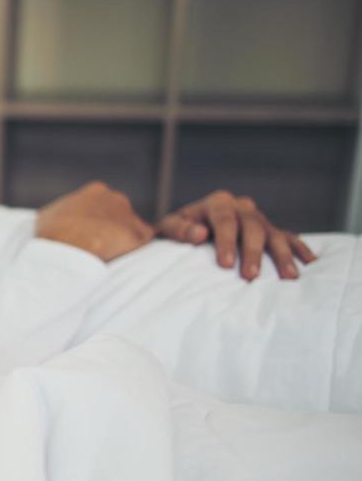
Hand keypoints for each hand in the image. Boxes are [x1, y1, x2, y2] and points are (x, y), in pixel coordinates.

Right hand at [35, 181, 154, 262]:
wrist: (65, 249)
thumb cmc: (51, 234)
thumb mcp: (50, 216)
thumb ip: (64, 215)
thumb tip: (61, 223)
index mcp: (95, 191)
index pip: (104, 206)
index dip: (98, 223)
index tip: (90, 236)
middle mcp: (116, 198)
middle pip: (120, 216)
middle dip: (113, 230)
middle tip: (100, 248)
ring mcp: (129, 216)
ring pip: (132, 230)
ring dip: (123, 242)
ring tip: (107, 257)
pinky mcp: (138, 235)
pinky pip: (142, 243)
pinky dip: (134, 251)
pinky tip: (119, 259)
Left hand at [157, 190, 315, 280]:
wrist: (190, 227)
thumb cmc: (178, 231)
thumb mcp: (169, 228)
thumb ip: (180, 229)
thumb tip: (199, 234)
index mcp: (217, 203)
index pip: (224, 220)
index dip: (225, 242)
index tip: (225, 264)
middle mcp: (241, 207)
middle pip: (252, 227)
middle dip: (252, 253)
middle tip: (250, 276)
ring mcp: (259, 218)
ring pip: (273, 233)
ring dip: (282, 255)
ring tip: (289, 277)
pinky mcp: (270, 229)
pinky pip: (288, 237)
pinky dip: (299, 248)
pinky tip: (311, 262)